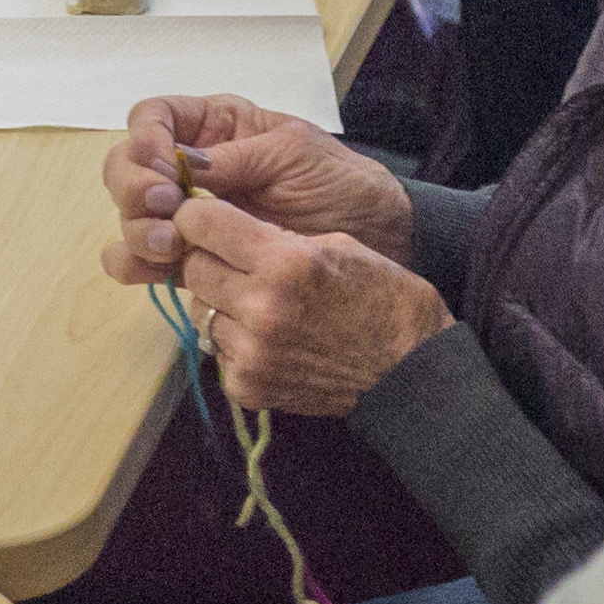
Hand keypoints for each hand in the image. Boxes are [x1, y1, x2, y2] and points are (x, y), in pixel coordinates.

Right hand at [102, 97, 416, 283]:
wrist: (383, 243)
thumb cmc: (347, 186)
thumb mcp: (296, 155)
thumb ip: (237, 157)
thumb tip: (181, 165)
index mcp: (217, 128)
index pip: (153, 118)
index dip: (145, 138)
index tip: (164, 167)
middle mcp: (192, 170)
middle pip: (128, 167)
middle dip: (134, 186)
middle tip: (163, 209)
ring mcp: (191, 217)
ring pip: (129, 216)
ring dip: (135, 228)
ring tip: (169, 245)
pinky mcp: (197, 260)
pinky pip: (145, 263)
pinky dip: (136, 265)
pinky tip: (156, 270)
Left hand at [171, 192, 452, 414]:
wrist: (410, 371)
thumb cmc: (381, 295)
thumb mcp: (335, 244)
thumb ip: (273, 235)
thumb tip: (221, 227)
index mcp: (284, 263)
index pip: (200, 224)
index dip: (198, 217)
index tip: (204, 219)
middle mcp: (260, 308)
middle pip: (192, 268)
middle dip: (207, 258)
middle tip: (233, 261)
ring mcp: (252, 353)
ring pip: (200, 310)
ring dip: (221, 302)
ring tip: (256, 302)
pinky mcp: (248, 387)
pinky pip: (217, 350)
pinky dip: (233, 341)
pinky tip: (268, 337)